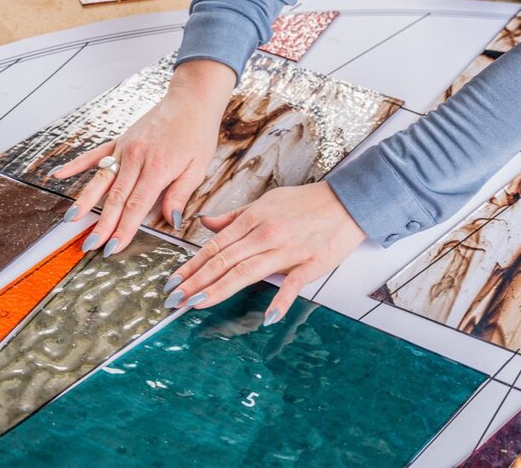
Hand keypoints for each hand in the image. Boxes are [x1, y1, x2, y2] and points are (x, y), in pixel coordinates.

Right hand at [52, 60, 235, 255]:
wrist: (191, 100)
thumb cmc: (196, 133)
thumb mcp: (198, 167)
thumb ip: (180, 194)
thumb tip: (170, 221)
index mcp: (157, 168)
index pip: (136, 207)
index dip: (124, 230)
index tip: (112, 249)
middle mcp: (136, 158)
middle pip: (115, 198)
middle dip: (102, 224)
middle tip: (89, 245)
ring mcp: (124, 148)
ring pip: (100, 180)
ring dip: (85, 201)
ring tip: (71, 219)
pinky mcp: (119, 140)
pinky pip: (94, 155)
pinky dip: (75, 165)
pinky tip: (58, 175)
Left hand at [161, 181, 366, 324]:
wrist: (346, 202)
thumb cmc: (305, 203)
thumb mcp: (265, 202)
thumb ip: (235, 216)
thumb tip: (206, 223)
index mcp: (253, 219)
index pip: (215, 246)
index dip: (192, 265)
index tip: (173, 281)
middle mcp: (265, 235)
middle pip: (224, 261)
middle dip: (196, 281)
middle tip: (175, 299)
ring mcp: (287, 250)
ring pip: (247, 272)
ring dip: (220, 289)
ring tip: (197, 304)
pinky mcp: (311, 264)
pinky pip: (293, 284)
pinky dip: (281, 301)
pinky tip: (267, 318)